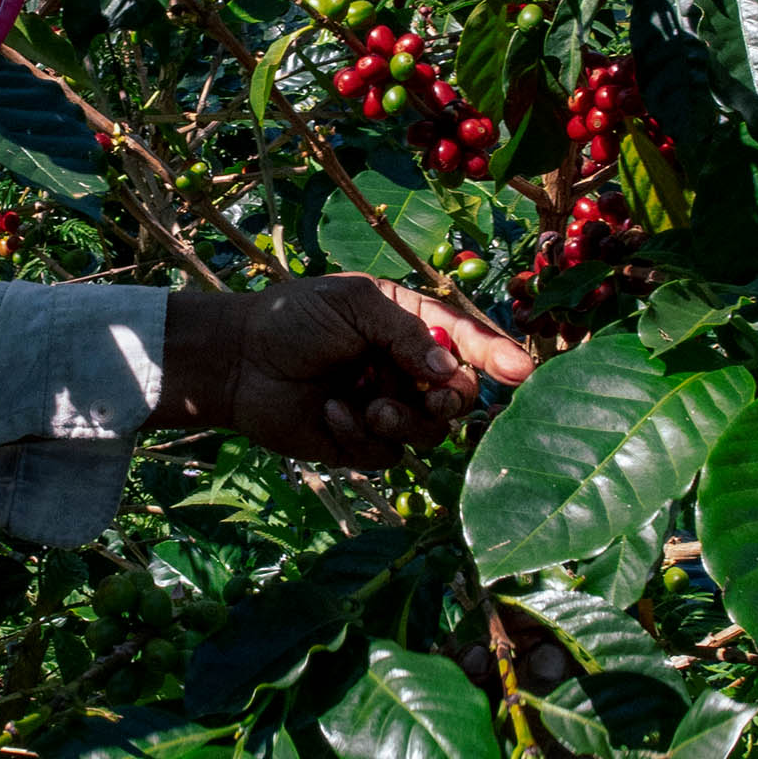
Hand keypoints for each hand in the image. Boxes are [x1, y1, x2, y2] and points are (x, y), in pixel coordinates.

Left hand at [150, 275, 533, 467]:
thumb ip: (408, 332)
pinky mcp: (360, 443)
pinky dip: (362, 435)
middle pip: (459, 397)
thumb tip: (452, 371)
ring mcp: (386, 408)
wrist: (237, 360)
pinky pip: (388, 454)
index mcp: (411, 326)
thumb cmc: (293, 318)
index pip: (467, 342)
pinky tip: (331, 411)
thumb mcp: (355, 304)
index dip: (496, 356)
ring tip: (368, 405)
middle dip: (449, 398)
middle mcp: (405, 370)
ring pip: (429, 432)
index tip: (519, 372)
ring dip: (404, 419)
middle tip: (429, 394)